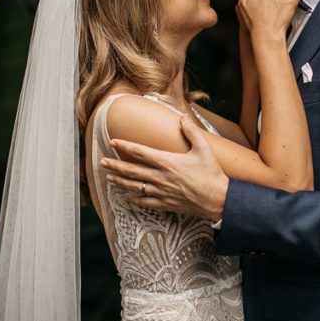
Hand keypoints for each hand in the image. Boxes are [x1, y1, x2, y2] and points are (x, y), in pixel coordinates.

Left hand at [101, 117, 229, 220]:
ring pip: (134, 186)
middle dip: (115, 165)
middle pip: (132, 171)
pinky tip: (125, 195)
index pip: (140, 152)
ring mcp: (162, 192)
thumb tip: (182, 117)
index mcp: (168, 162)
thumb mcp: (203, 148)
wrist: (218, 199)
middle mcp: (161, 177)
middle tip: (101, 162)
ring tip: (108, 177)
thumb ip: (191, 131)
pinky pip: (144, 201)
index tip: (113, 142)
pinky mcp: (165, 203)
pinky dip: (132, 198)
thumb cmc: (211, 173)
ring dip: (120, 181)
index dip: (125, 146)